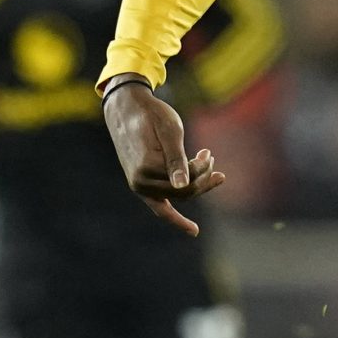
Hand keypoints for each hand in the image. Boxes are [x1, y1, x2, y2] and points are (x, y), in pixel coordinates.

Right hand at [102, 78, 224, 235]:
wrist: (126, 108)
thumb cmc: (151, 115)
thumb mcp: (169, 131)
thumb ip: (176, 159)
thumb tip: (183, 185)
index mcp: (146, 169)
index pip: (185, 184)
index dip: (202, 171)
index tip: (207, 152)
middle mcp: (139, 183)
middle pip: (183, 194)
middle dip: (202, 178)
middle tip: (210, 156)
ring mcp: (139, 187)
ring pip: (176, 198)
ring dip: (195, 186)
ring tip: (211, 168)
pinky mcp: (141, 185)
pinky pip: (160, 208)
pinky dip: (176, 217)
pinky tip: (192, 230)